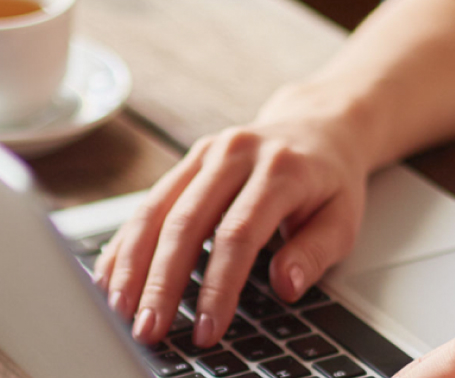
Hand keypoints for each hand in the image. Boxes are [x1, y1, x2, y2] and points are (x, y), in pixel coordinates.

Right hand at [90, 96, 374, 346]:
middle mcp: (234, 154)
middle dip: (161, 283)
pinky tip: (110, 276)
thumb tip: (285, 286)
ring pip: (155, 211)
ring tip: (119, 310)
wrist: (318, 126)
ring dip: (132, 265)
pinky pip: (147, 204)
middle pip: (185, 223)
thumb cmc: (330, 182)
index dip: (218, 286)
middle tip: (148, 329)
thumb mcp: (344, 219)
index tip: (207, 328)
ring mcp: (205, 154)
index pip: (239, 234)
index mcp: (280, 169)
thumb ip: (315, 253)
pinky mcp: (186, 162)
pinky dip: (126, 244)